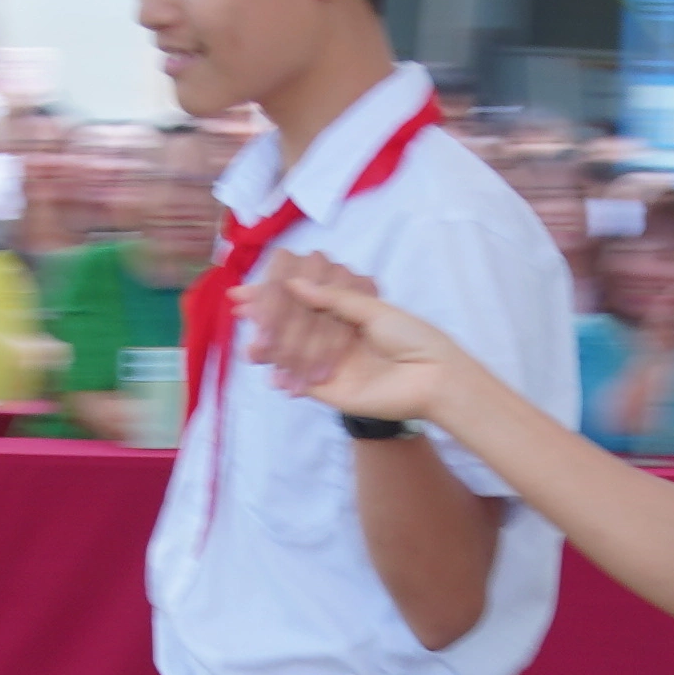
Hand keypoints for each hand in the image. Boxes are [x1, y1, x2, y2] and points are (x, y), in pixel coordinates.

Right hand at [253, 252, 462, 426]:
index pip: (303, 301)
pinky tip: (267, 371)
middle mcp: (334, 337)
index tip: (248, 290)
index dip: (276, 295)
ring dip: (268, 348)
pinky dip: (283, 377)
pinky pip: (300, 383)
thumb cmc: (412, 337)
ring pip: (290, 354)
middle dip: (265, 319)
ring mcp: (330, 364)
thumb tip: (294, 283)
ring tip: (249, 345)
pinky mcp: (331, 391)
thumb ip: (333, 298)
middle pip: (291, 326)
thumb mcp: (373, 308)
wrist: (433, 377)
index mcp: (346, 313)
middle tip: (240, 312)